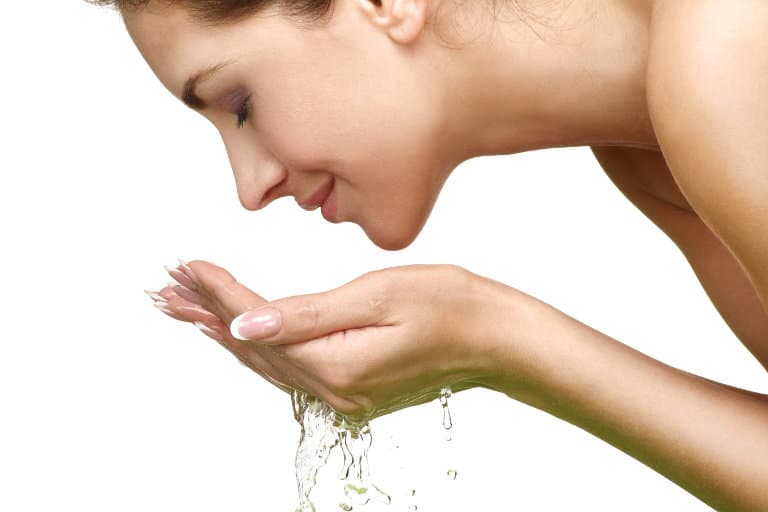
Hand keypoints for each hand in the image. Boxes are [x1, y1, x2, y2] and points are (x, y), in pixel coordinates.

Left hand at [148, 260, 506, 418]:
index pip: (258, 324)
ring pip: (268, 361)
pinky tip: (244, 332)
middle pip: (254, 348)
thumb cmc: (449, 305)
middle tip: (169, 288)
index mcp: (335, 365)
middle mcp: (334, 391)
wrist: (496, 339)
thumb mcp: (378, 295)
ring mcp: (344, 395)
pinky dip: (260, 344)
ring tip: (190, 308)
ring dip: (227, 331)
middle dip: (209, 313)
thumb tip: (246, 322)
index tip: (188, 265)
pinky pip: (291, 367)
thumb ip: (307, 314)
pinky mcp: (354, 389)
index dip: (220, 294)